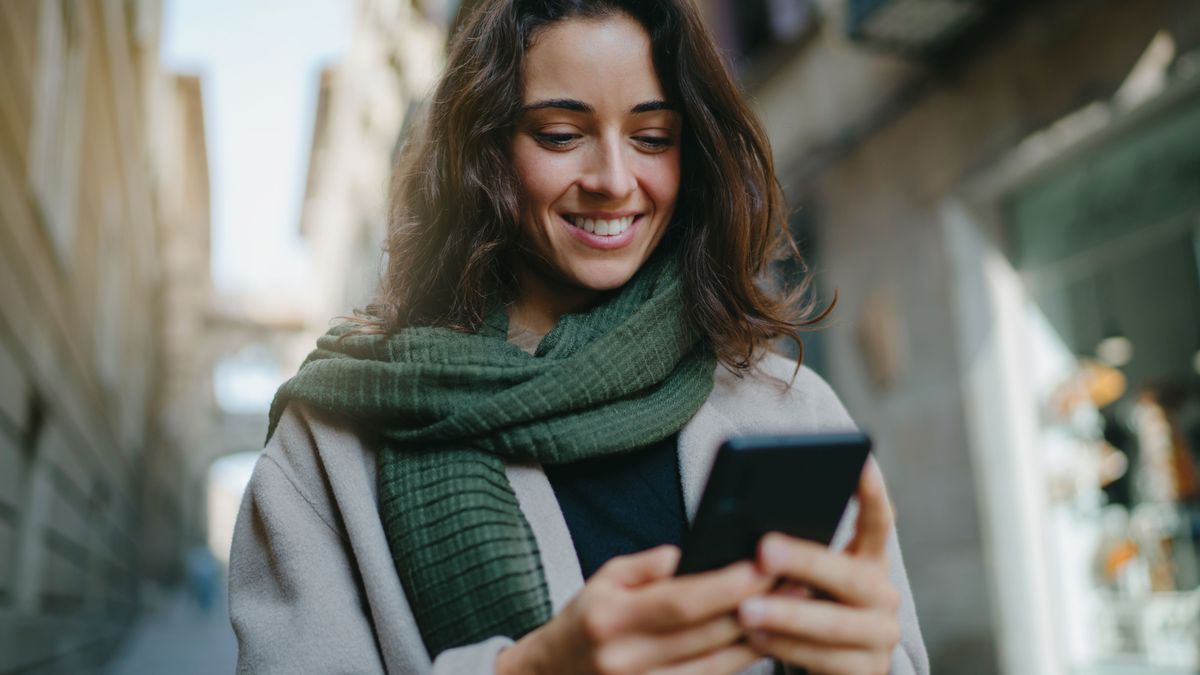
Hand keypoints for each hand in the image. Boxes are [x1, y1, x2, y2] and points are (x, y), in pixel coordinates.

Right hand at [497, 545, 773, 674]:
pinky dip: (739, 662)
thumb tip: (694, 554)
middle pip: (706, 636)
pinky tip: (763, 639)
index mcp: (611, 618)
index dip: (726, 585)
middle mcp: (626, 659)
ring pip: (716, 667)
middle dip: (755, 607)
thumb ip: (650, 566)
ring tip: (794, 610)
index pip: (680, 601)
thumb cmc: (585, 619)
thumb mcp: (605, 578)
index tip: (763, 566)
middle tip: (796, 583)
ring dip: (758, 637)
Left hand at [737, 459, 900, 674]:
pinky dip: (786, 649)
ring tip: (745, 609)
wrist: (832, 671)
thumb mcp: (804, 579)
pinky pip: (824, 660)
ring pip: (834, 624)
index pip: (878, 518)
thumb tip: (748, 532)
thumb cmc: (804, 610)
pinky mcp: (867, 673)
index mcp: (869, 560)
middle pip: (848, 573)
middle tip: (764, 549)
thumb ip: (790, 555)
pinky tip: (754, 639)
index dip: (871, 489)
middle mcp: (883, 594)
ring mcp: (880, 635)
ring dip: (786, 615)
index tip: (859, 458)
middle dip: (804, 560)